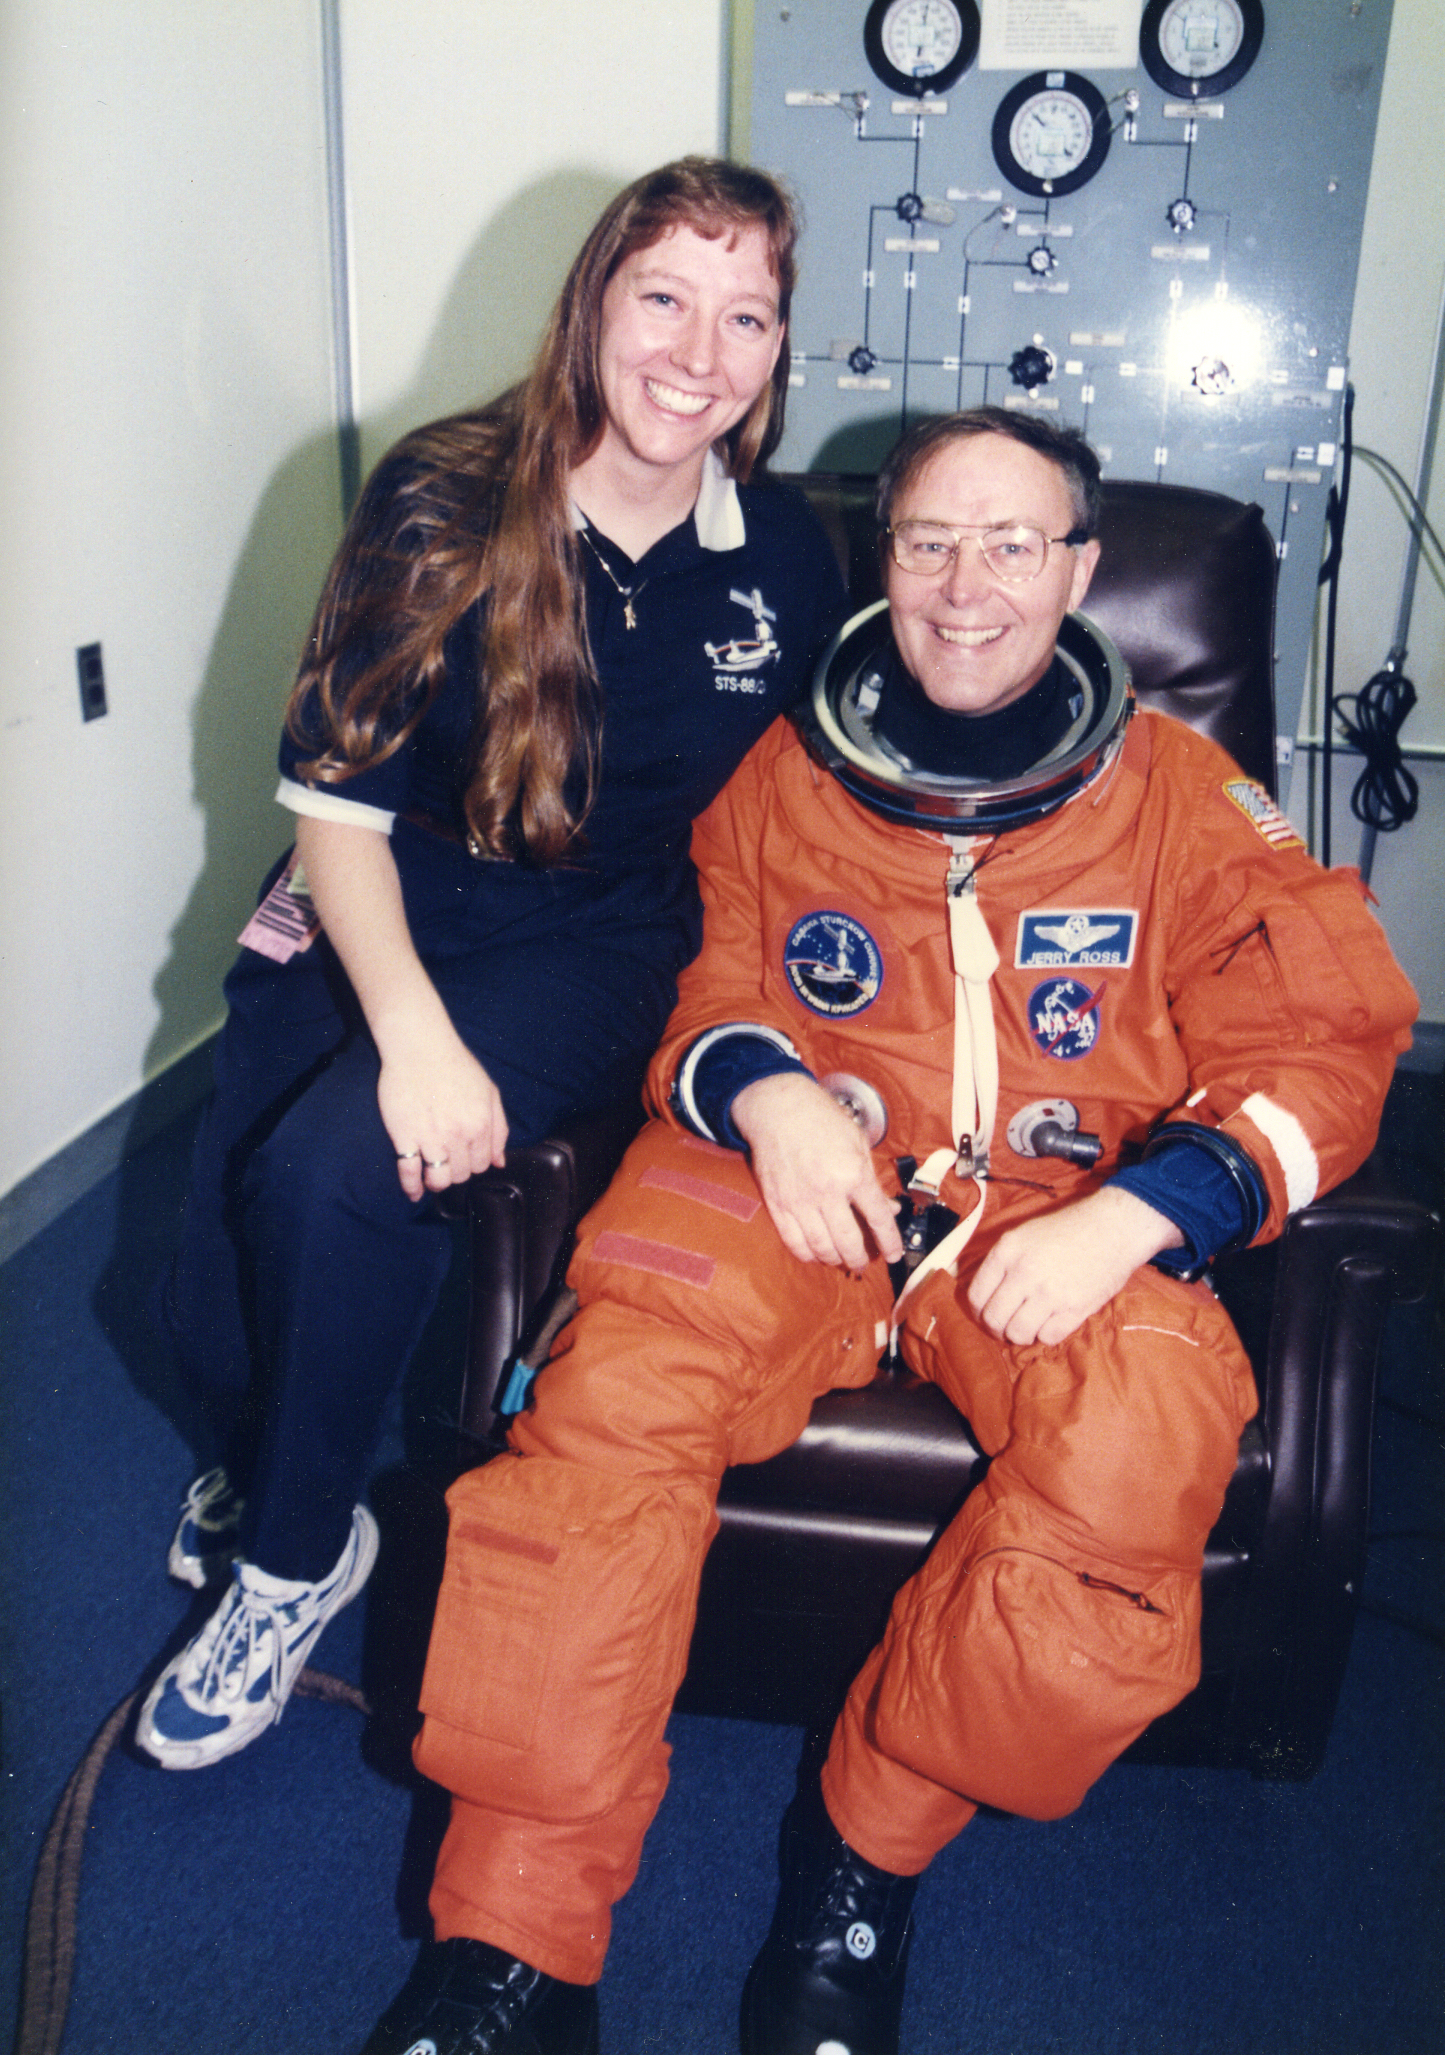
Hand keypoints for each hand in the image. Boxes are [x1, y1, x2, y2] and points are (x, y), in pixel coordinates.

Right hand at [376, 1024, 508, 1201]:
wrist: (420, 1047)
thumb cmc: (455, 1066)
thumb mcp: (489, 1092)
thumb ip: (498, 1128)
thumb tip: (499, 1162)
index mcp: (481, 1124)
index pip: (481, 1164)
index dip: (473, 1164)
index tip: (465, 1159)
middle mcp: (458, 1135)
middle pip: (461, 1175)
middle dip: (457, 1173)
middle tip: (449, 1163)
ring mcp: (430, 1138)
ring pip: (439, 1179)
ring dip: (437, 1182)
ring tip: (433, 1176)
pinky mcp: (404, 1136)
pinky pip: (409, 1172)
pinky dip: (411, 1187)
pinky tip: (414, 1192)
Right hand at [730, 1072, 902, 1270]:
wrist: (779, 1108)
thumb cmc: (822, 1120)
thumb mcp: (859, 1143)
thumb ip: (873, 1180)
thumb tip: (888, 1209)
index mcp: (853, 1173)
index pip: (879, 1219)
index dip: (890, 1243)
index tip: (893, 1254)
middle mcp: (828, 1192)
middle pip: (849, 1242)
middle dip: (860, 1259)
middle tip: (864, 1262)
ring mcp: (800, 1200)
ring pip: (822, 1248)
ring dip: (835, 1259)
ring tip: (842, 1259)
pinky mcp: (777, 1204)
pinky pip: (794, 1241)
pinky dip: (807, 1254)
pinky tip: (816, 1253)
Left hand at [965, 1186, 1183, 1346]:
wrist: (1113, 1228)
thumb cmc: (1068, 1230)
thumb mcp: (1024, 1234)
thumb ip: (1001, 1262)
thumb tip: (983, 1293)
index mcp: (1007, 1251)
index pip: (975, 1295)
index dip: (977, 1311)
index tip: (986, 1314)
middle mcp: (1024, 1272)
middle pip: (994, 1319)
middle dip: (997, 1328)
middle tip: (1006, 1326)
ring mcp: (1049, 1293)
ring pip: (1017, 1333)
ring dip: (1021, 1335)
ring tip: (1029, 1326)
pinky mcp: (1074, 1308)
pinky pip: (1047, 1337)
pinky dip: (1046, 1335)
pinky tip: (1051, 1322)